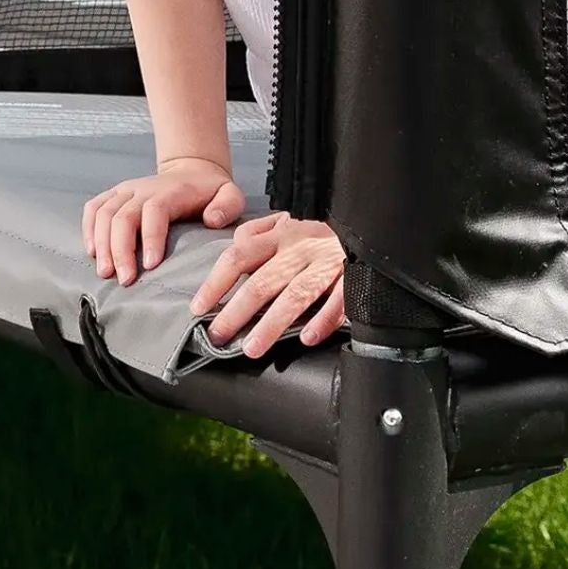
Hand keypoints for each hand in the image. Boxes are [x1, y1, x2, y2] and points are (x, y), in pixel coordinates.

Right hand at [82, 157, 244, 285]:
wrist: (191, 171)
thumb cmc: (210, 191)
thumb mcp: (230, 194)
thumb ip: (227, 206)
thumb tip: (211, 219)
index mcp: (170, 191)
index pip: (154, 211)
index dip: (150, 238)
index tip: (151, 265)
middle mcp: (143, 189)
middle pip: (123, 217)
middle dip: (121, 250)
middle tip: (125, 280)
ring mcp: (126, 191)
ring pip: (104, 214)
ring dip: (102, 244)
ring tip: (106, 273)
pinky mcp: (114, 195)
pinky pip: (93, 208)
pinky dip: (88, 229)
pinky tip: (92, 252)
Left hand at [190, 212, 345, 358]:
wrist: (369, 221)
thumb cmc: (320, 231)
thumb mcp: (286, 222)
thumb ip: (257, 232)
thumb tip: (233, 244)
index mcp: (280, 235)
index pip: (239, 256)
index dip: (216, 283)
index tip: (198, 307)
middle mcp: (300, 248)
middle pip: (263, 282)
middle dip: (237, 312)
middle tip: (218, 336)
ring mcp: (326, 262)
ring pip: (295, 295)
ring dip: (272, 324)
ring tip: (253, 347)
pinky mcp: (352, 274)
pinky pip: (338, 300)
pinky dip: (323, 319)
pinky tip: (307, 337)